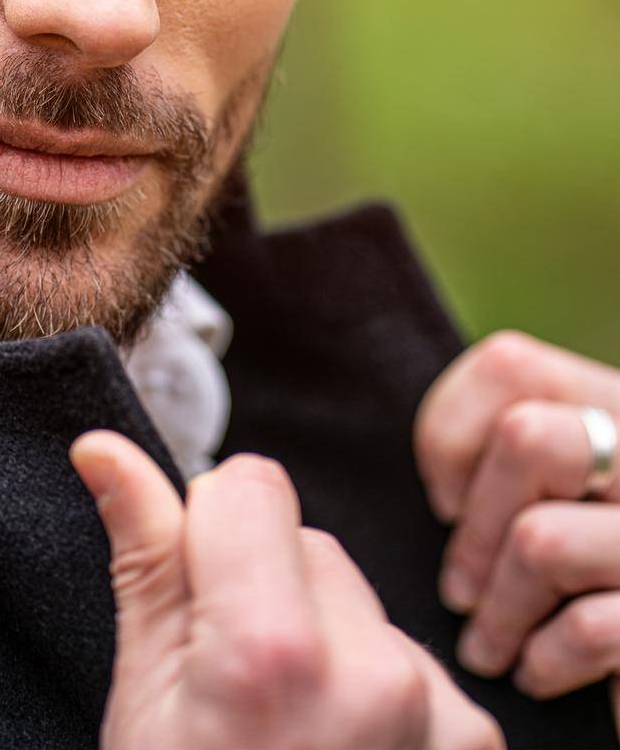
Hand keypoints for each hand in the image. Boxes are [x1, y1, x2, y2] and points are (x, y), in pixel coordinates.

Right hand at [70, 430, 503, 749]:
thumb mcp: (143, 704)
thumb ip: (145, 560)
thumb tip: (107, 451)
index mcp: (273, 650)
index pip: (253, 484)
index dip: (207, 530)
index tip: (192, 597)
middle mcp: (373, 671)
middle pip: (309, 540)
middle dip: (263, 585)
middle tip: (233, 684)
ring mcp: (434, 710)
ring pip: (360, 598)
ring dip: (324, 636)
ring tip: (288, 728)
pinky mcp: (473, 741)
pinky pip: (411, 658)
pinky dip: (376, 688)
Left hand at [413, 329, 619, 733]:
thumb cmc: (587, 573)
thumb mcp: (562, 486)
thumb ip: (512, 452)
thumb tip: (435, 482)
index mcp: (615, 405)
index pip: (510, 365)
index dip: (452, 433)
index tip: (446, 501)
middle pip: (526, 440)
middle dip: (473, 528)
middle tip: (458, 590)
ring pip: (542, 540)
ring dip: (496, 610)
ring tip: (485, 646)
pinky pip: (587, 630)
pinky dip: (543, 660)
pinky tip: (534, 672)